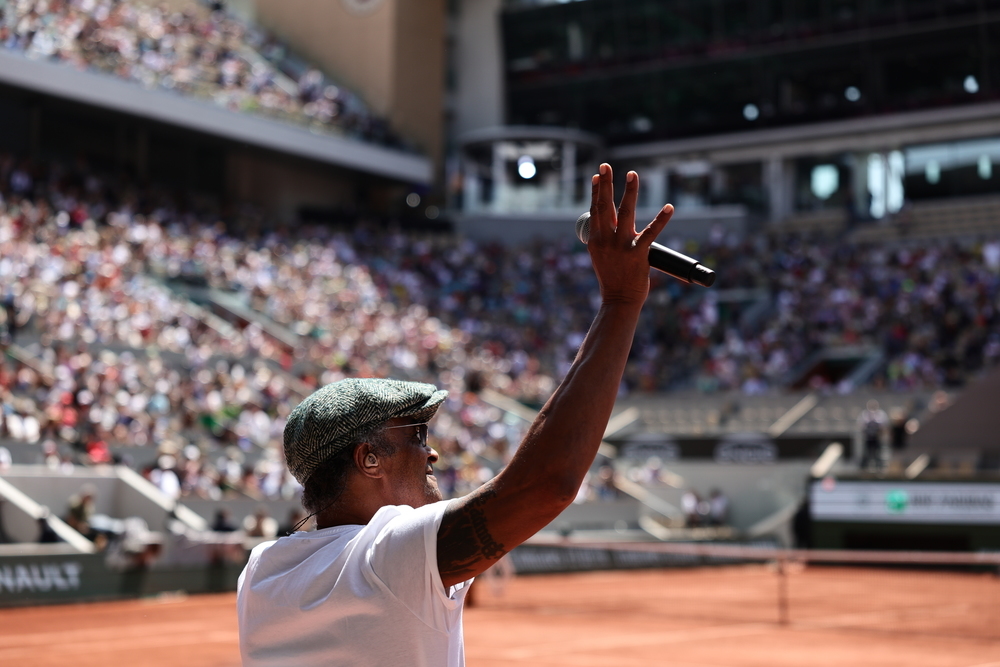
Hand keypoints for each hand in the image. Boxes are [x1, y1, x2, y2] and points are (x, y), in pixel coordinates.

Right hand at [587, 163, 672, 305]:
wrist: (619, 300)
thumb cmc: (613, 279)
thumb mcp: (601, 256)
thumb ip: (605, 238)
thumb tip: (611, 222)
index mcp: (596, 240)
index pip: (595, 210)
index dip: (597, 191)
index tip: (598, 175)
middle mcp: (606, 239)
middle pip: (605, 206)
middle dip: (606, 184)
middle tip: (606, 165)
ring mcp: (621, 245)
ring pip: (625, 212)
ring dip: (629, 191)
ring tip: (632, 174)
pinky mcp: (637, 253)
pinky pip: (651, 232)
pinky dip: (661, 219)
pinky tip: (669, 207)